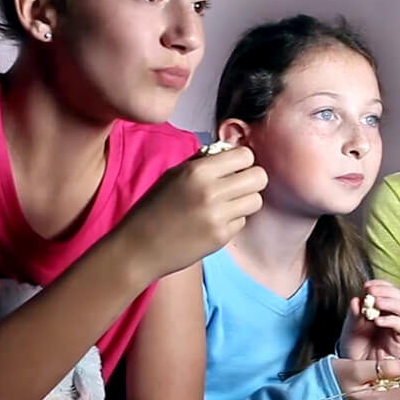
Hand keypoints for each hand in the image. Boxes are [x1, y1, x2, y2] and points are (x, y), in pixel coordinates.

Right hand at [112, 146, 267, 281]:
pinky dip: (233, 220)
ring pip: (256, 200)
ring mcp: (219, 216)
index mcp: (198, 171)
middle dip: (251, 179)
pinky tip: (214, 222)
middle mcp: (212, 192)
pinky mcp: (222, 237)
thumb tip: (229, 153)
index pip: (245, 155)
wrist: (139, 247)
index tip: (235, 167)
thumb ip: (203, 162)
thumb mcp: (174, 174)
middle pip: (259, 177)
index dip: (242, 161)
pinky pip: (242, 221)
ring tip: (228, 203)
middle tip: (238, 185)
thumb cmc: (154, 207)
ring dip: (246, 200)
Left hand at [338, 280, 399, 359]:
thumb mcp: (350, 325)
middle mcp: (393, 316)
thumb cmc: (354, 344)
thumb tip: (356, 299)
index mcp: (382, 307)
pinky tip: (378, 321)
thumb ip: (354, 312)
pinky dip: (391, 320)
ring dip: (393, 303)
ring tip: (377, 303)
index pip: (389, 289)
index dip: (381, 284)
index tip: (367, 286)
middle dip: (387, 291)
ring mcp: (398, 328)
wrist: (354, 366)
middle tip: (372, 293)